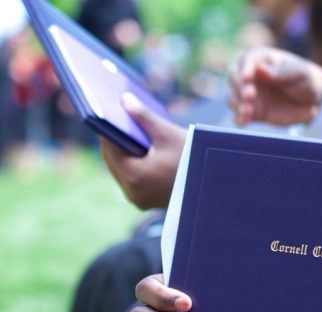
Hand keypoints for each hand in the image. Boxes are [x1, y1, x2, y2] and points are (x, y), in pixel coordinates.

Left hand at [99, 93, 185, 208]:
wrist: (215, 187)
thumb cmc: (193, 160)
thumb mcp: (168, 134)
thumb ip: (143, 117)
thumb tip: (124, 100)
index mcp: (134, 177)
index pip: (109, 148)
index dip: (107, 128)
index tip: (107, 110)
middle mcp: (132, 192)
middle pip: (113, 160)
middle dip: (115, 140)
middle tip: (117, 118)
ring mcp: (138, 200)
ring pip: (121, 170)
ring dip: (123, 152)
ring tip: (128, 131)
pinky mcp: (146, 202)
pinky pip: (132, 179)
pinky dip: (133, 164)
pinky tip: (139, 148)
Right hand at [229, 47, 321, 125]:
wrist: (313, 101)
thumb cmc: (306, 80)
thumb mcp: (300, 73)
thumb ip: (282, 72)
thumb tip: (261, 69)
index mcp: (263, 59)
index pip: (247, 60)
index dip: (245, 68)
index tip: (247, 78)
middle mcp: (252, 76)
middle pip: (234, 77)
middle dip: (239, 87)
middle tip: (250, 96)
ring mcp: (251, 94)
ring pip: (234, 96)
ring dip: (237, 104)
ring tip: (247, 112)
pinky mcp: (253, 112)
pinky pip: (239, 115)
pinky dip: (239, 118)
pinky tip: (244, 121)